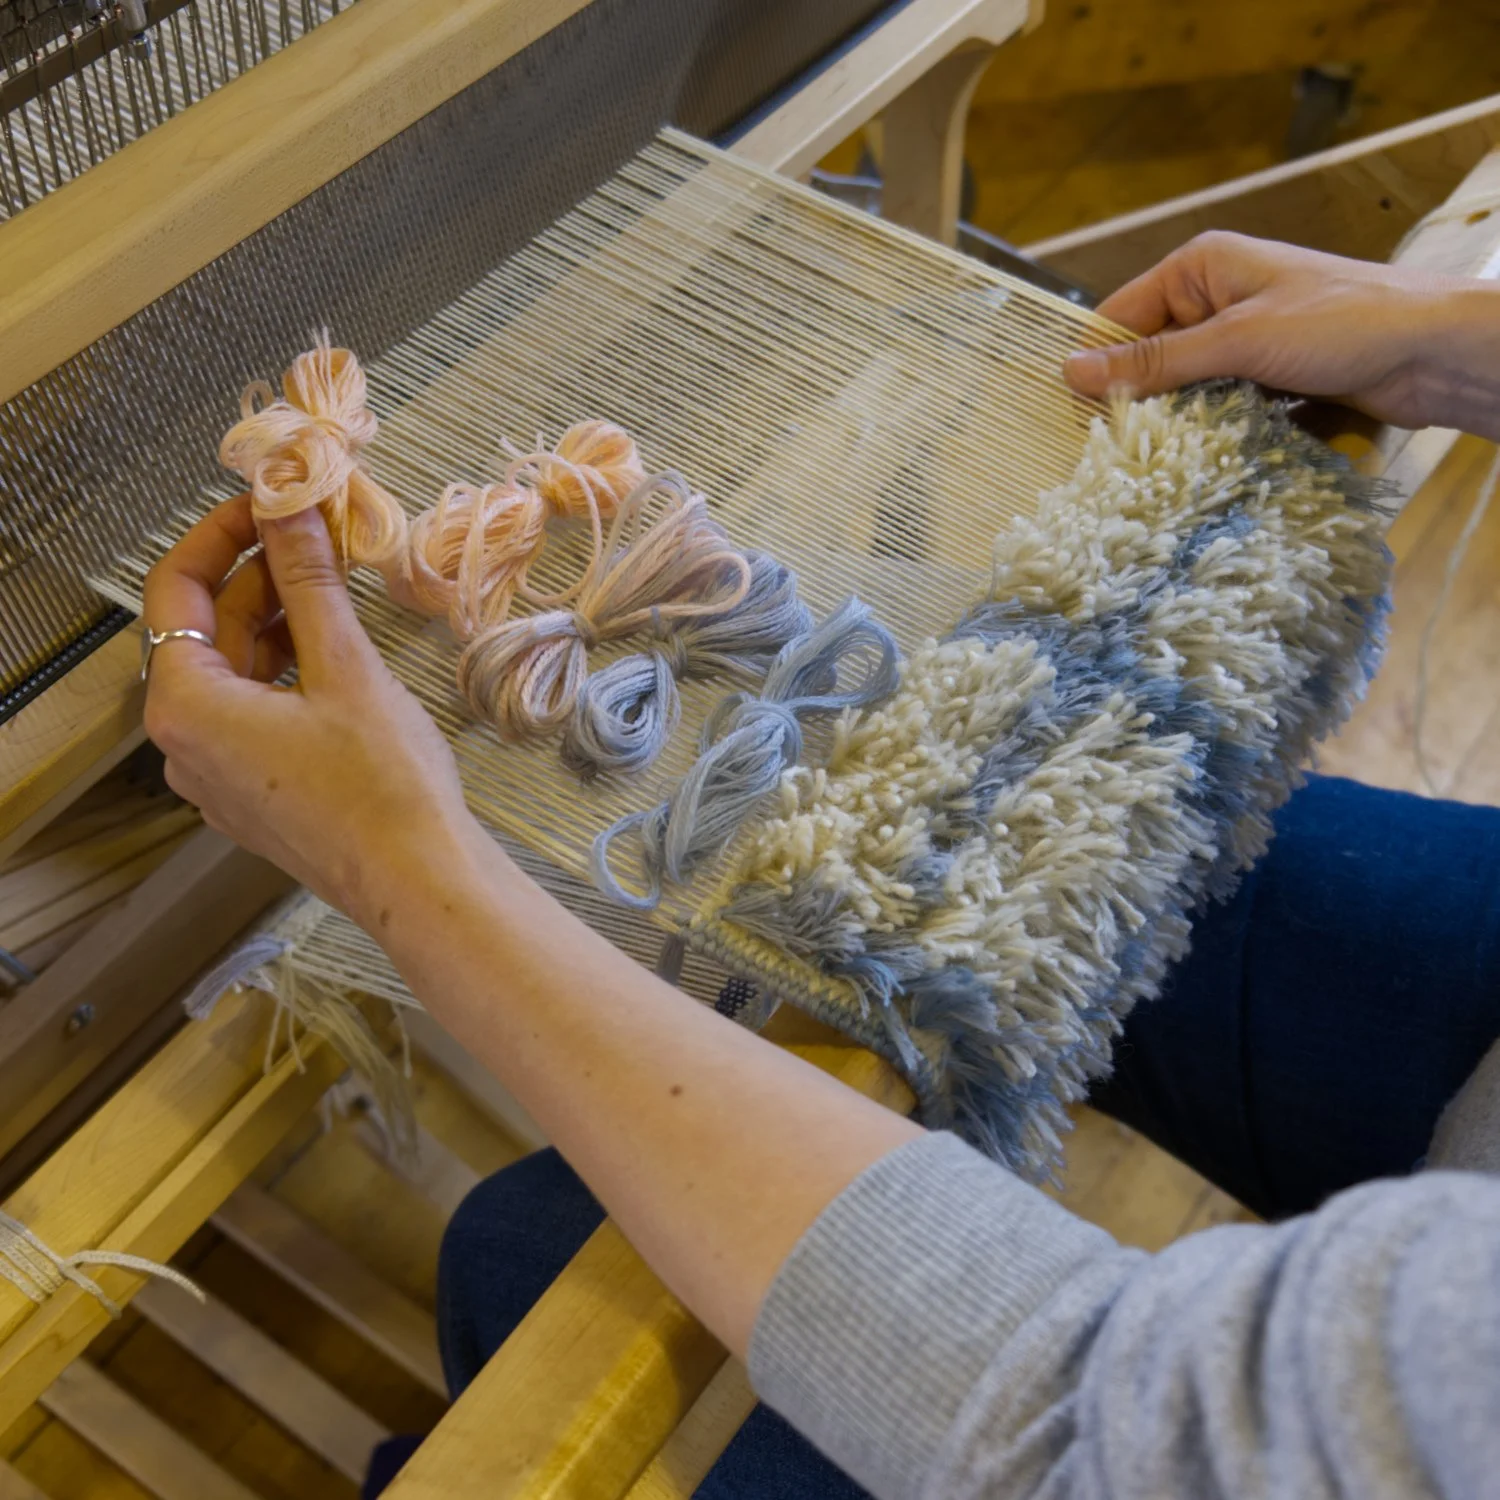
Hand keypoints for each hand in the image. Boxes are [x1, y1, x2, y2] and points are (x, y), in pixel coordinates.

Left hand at [142, 496, 478, 929]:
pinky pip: (255, 715)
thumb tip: (286, 503)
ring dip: (279, 622)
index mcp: (186, 707)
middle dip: (260, 577)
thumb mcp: (346, 666)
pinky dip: (288, 672)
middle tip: (317, 534)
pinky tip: (337, 649)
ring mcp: (219, 777)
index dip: (221, 534)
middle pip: (206, 633)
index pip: (177, 590)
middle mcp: (185, 745)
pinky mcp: (256, 797)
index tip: (269, 501)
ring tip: (336, 585)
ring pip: (235, 674)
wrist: (418, 881)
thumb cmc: (383, 783)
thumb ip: (309, 580)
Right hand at [1063, 231, 1499, 439]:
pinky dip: (1212, 431)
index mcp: (1200, 268)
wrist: (1433, 351)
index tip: (1076, 417)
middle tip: (1115, 451)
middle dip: (1137, 401)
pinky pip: (1219, 407)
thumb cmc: (1343, 323)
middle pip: (1149, 357)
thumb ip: (1154, 361)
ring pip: (1184, 388)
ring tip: (1159, 460)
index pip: (1120, 317)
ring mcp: (1243, 340)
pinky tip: (1204, 458)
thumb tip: (1072, 372)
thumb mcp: (1237, 341)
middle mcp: (1216, 298)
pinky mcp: (1267, 377)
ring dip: (1177, 422)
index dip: (1098, 365)